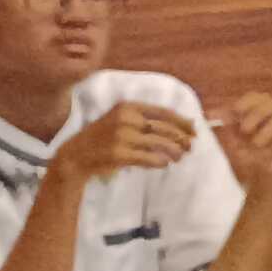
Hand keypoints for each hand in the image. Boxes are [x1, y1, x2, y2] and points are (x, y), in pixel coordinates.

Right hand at [55, 100, 197, 190]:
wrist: (76, 154)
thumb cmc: (104, 137)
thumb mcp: (122, 119)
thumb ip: (148, 120)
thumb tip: (189, 125)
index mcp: (127, 106)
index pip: (164, 112)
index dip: (182, 122)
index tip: (195, 131)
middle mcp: (125, 118)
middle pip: (165, 129)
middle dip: (182, 139)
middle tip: (190, 147)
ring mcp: (121, 136)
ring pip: (161, 144)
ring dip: (175, 152)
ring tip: (179, 157)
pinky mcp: (119, 154)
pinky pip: (150, 158)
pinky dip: (161, 162)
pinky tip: (164, 164)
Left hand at [215, 92, 271, 185]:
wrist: (265, 172)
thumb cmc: (250, 149)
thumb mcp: (232, 136)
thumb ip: (223, 125)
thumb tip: (207, 115)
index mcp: (261, 108)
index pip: (256, 97)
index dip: (246, 102)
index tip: (235, 111)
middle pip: (270, 104)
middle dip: (255, 115)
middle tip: (244, 130)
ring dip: (266, 131)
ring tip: (257, 144)